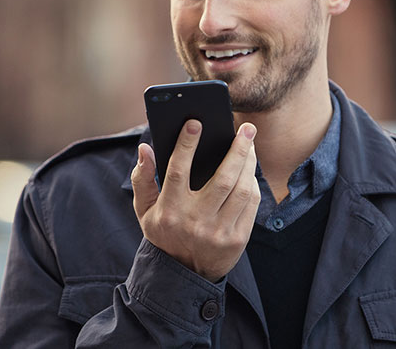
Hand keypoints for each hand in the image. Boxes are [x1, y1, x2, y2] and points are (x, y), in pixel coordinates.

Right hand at [131, 120, 259, 280]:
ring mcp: (218, 232)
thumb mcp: (145, 210)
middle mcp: (195, 222)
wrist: (185, 273)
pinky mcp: (237, 239)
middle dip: (237, 149)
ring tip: (250, 145)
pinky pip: (251, 204)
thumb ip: (142, 179)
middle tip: (246, 128)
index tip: (195, 122)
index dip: (186, 145)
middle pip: (222, 178)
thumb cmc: (165, 233)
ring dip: (249, 163)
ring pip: (242, 190)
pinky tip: (250, 171)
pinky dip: (253, 184)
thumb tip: (144, 148)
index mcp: (169, 211)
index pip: (178, 171)